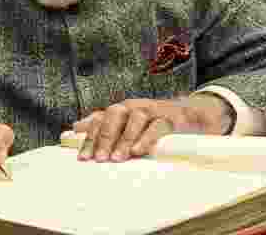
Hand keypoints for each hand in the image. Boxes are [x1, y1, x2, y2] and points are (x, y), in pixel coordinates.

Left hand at [70, 95, 230, 161]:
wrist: (190, 115)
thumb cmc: (153, 123)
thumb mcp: (128, 124)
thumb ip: (104, 126)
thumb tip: (76, 127)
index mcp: (121, 110)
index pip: (100, 119)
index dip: (89, 138)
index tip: (83, 158)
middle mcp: (133, 107)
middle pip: (114, 116)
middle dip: (104, 138)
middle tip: (99, 159)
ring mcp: (152, 110)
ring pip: (134, 119)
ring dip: (124, 139)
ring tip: (116, 158)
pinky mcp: (169, 118)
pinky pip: (156, 126)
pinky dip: (146, 138)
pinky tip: (138, 151)